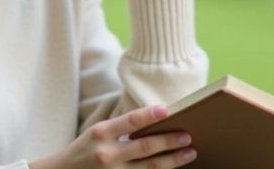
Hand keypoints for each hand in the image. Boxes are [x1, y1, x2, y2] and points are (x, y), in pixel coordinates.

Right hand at [28, 105, 196, 168]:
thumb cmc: (84, 150)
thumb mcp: (97, 133)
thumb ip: (121, 129)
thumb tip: (155, 122)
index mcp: (101, 133)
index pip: (130, 121)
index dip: (150, 115)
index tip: (168, 110)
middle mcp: (107, 154)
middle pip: (145, 147)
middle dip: (170, 141)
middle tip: (188, 136)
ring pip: (149, 168)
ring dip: (172, 160)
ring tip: (189, 153)